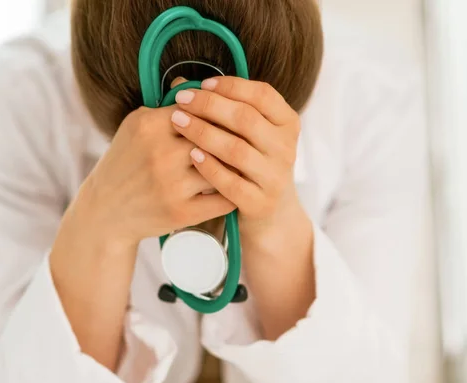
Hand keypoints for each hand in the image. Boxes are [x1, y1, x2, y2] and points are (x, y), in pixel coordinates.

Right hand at [62, 105, 235, 253]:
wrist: (106, 211)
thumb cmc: (124, 165)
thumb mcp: (135, 128)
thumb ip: (165, 107)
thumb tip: (193, 83)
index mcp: (149, 126)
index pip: (199, 108)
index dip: (217, 112)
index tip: (227, 118)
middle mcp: (160, 154)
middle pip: (214, 136)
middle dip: (231, 138)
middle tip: (246, 139)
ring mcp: (171, 185)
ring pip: (221, 167)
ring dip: (234, 165)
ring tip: (243, 163)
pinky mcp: (181, 212)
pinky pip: (222, 199)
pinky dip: (232, 192)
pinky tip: (235, 186)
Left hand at [170, 77, 301, 240]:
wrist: (270, 215)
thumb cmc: (251, 167)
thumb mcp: (249, 136)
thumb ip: (224, 109)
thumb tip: (179, 83)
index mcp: (287, 124)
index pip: (262, 95)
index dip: (230, 86)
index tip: (201, 84)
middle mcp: (286, 149)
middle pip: (246, 119)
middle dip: (210, 106)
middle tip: (182, 100)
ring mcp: (274, 178)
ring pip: (237, 150)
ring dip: (204, 133)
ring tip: (178, 122)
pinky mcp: (260, 203)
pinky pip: (231, 183)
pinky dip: (210, 167)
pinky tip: (191, 156)